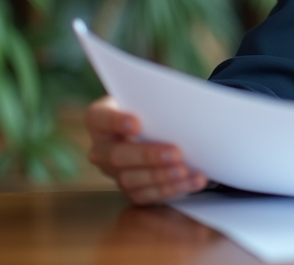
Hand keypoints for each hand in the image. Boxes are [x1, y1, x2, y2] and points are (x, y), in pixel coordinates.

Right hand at [85, 95, 208, 204]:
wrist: (153, 127)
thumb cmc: (149, 107)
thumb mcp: (147, 99)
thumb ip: (154, 103)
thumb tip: (178, 108)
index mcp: (99, 119)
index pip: (100, 118)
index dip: (116, 121)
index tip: (136, 123)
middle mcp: (101, 148)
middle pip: (118, 155)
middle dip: (148, 156)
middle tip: (175, 153)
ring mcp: (113, 172)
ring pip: (132, 180)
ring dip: (162, 177)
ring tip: (186, 170)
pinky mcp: (130, 189)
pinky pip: (148, 195)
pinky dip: (173, 188)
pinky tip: (193, 180)